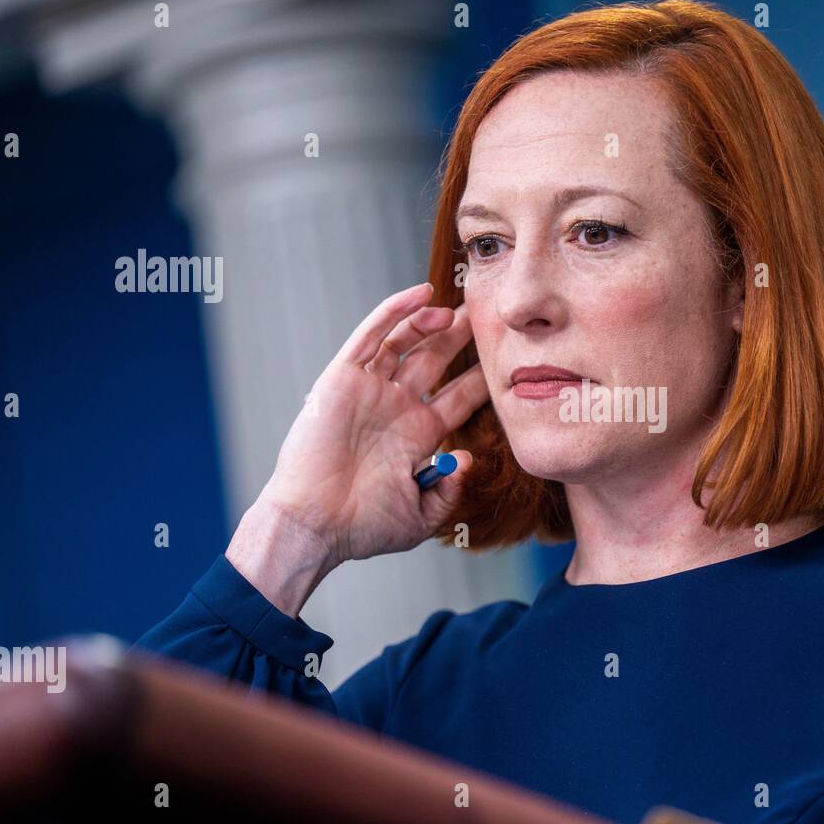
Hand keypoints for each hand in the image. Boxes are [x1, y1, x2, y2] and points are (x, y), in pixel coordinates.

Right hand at [226, 281, 488, 616]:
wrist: (314, 525)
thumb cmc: (360, 528)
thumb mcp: (420, 516)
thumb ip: (449, 491)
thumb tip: (468, 460)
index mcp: (417, 436)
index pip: (458, 397)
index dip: (481, 378)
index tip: (508, 360)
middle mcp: (395, 408)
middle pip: (436, 361)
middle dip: (460, 339)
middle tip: (486, 316)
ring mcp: (369, 390)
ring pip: (406, 342)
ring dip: (431, 322)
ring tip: (458, 309)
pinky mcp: (343, 378)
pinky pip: (372, 336)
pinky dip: (395, 312)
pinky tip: (421, 295)